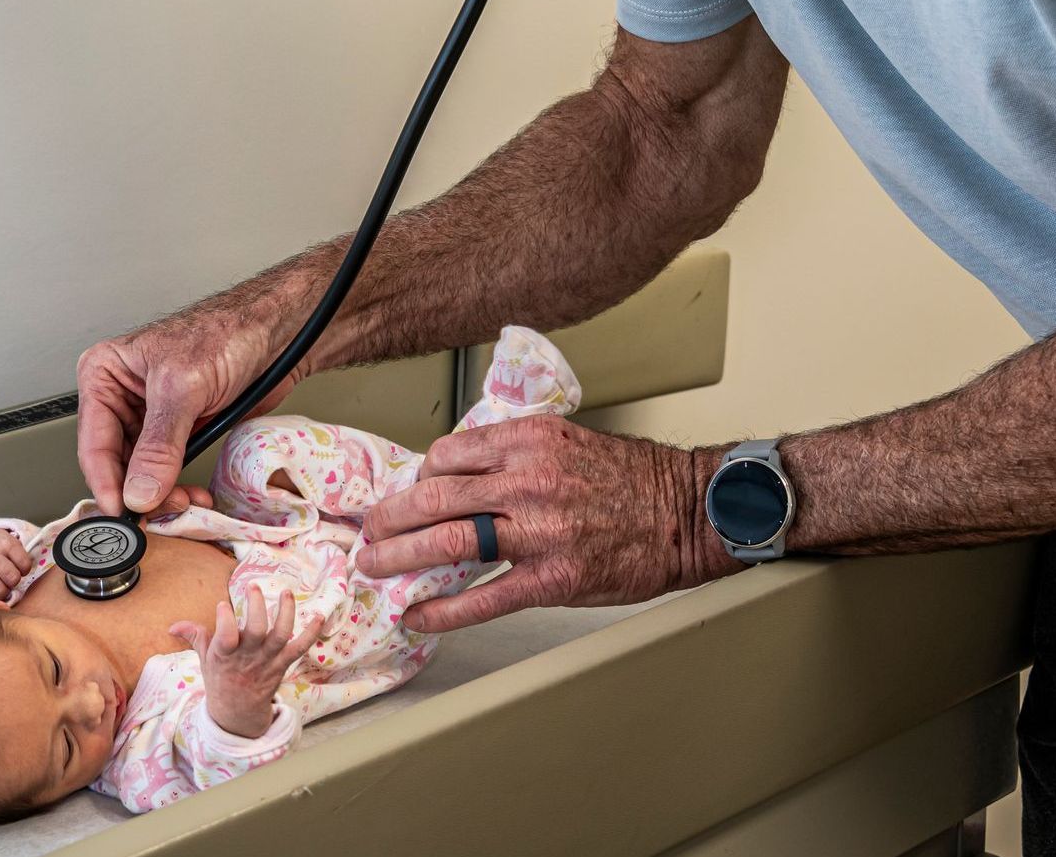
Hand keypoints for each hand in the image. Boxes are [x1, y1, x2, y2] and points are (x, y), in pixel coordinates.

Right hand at [77, 293, 312, 516]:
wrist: (276, 331)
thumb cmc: (227, 332)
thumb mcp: (183, 387)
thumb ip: (160, 444)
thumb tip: (139, 490)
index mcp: (106, 373)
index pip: (93, 440)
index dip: (105, 482)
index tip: (121, 511)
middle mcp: (124, 396)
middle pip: (116, 462)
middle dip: (138, 491)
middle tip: (158, 512)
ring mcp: (152, 416)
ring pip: (141, 472)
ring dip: (161, 494)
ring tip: (181, 503)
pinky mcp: (180, 430)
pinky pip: (169, 470)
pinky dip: (178, 487)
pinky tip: (191, 496)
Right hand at [171, 586, 324, 739]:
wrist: (238, 714)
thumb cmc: (220, 679)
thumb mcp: (204, 659)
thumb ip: (194, 636)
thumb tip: (172, 625)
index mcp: (225, 655)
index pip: (225, 638)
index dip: (224, 621)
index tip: (222, 605)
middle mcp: (248, 657)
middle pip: (256, 631)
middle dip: (256, 608)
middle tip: (253, 587)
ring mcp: (267, 660)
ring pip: (280, 635)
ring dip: (286, 613)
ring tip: (286, 593)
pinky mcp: (282, 664)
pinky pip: (299, 649)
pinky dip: (311, 634)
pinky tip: (319, 616)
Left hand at [356, 418, 741, 633]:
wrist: (686, 511)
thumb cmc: (630, 478)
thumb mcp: (566, 442)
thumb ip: (514, 456)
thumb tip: (461, 477)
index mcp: (528, 440)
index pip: (449, 455)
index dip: (419, 477)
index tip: (408, 494)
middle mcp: (528, 479)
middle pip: (436, 496)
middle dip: (392, 517)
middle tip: (369, 532)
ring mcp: (540, 530)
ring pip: (450, 540)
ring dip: (402, 556)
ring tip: (376, 568)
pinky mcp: (554, 578)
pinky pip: (485, 596)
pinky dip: (444, 609)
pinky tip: (419, 615)